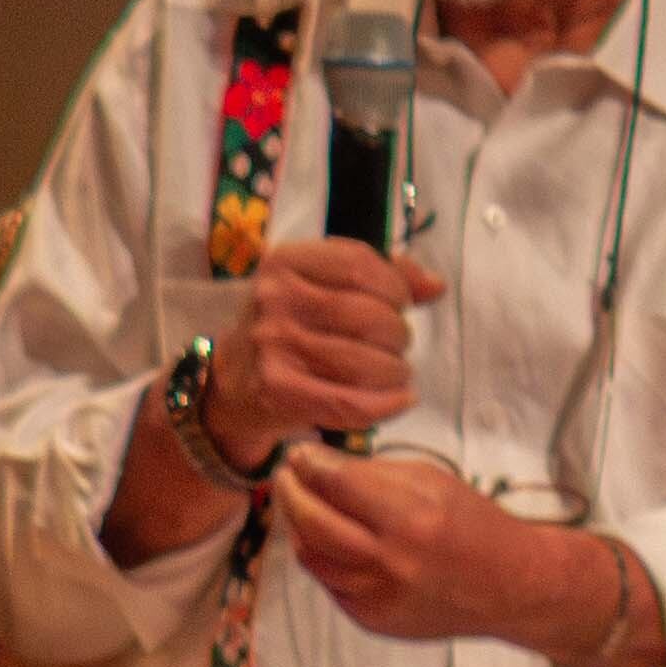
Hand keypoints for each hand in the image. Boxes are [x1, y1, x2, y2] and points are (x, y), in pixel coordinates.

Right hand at [207, 236, 443, 457]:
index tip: (400, 304)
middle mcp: (274, 299)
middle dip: (398, 336)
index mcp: (284, 261)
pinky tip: (398, 400)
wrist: (229, 383)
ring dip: (396, 372)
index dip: (396, 287)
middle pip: (369, 316)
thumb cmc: (288, 328)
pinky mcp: (277, 390)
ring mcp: (272, 345)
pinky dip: (387, 404)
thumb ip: (380, 276)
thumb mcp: (320, 286)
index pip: (359, 264)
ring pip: (366, 362)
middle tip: (396, 347)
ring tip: (395, 373)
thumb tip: (435, 286)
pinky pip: (352, 402)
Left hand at [270, 440, 605, 655]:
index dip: (309, 465)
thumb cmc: (474, 525)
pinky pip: (330, 583)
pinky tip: (330, 540)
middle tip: (286, 477)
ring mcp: (377, 596)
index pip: (337, 484)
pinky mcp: (372, 619)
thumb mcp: (435, 482)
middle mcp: (390, 562)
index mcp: (411, 519)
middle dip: (290, 494)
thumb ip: (376, 473)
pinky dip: (323, 558)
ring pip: (311, 558)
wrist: (510, 587)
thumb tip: (320, 464)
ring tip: (302, 506)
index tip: (298, 453)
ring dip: (298, 527)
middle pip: (312, 523)